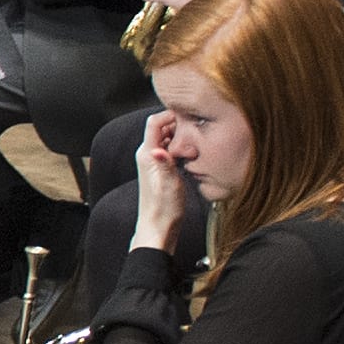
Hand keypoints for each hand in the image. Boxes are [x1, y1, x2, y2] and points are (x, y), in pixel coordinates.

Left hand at [130, 114, 192, 247]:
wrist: (158, 227)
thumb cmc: (164, 209)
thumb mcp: (169, 185)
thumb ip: (165, 165)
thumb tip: (159, 150)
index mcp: (147, 154)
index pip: (154, 121)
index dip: (171, 115)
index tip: (189, 117)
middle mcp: (147, 155)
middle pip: (161, 127)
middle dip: (178, 125)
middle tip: (196, 130)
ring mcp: (153, 161)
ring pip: (166, 138)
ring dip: (180, 136)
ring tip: (196, 142)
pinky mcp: (160, 169)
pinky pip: (170, 149)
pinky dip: (180, 147)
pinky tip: (192, 155)